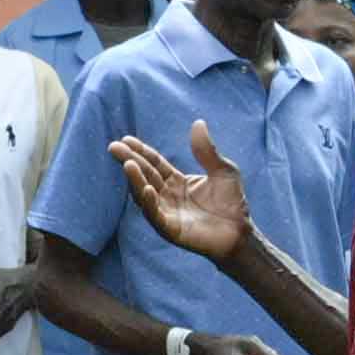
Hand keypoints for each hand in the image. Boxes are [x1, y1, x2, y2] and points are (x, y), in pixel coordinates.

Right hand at [111, 126, 258, 263]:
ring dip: (135, 180)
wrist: (241, 231)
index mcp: (176, 181)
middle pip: (145, 175)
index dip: (141, 151)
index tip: (126, 139)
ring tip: (127, 164)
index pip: (154, 164)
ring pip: (145, 194)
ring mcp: (167, 213)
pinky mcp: (170, 230)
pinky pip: (156, 215)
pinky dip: (149, 203)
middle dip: (129, 161)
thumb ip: (207, 150)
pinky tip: (145, 189)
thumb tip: (198, 122)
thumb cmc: (232, 202)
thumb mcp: (223, 170)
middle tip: (114, 147)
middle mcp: (167, 196)